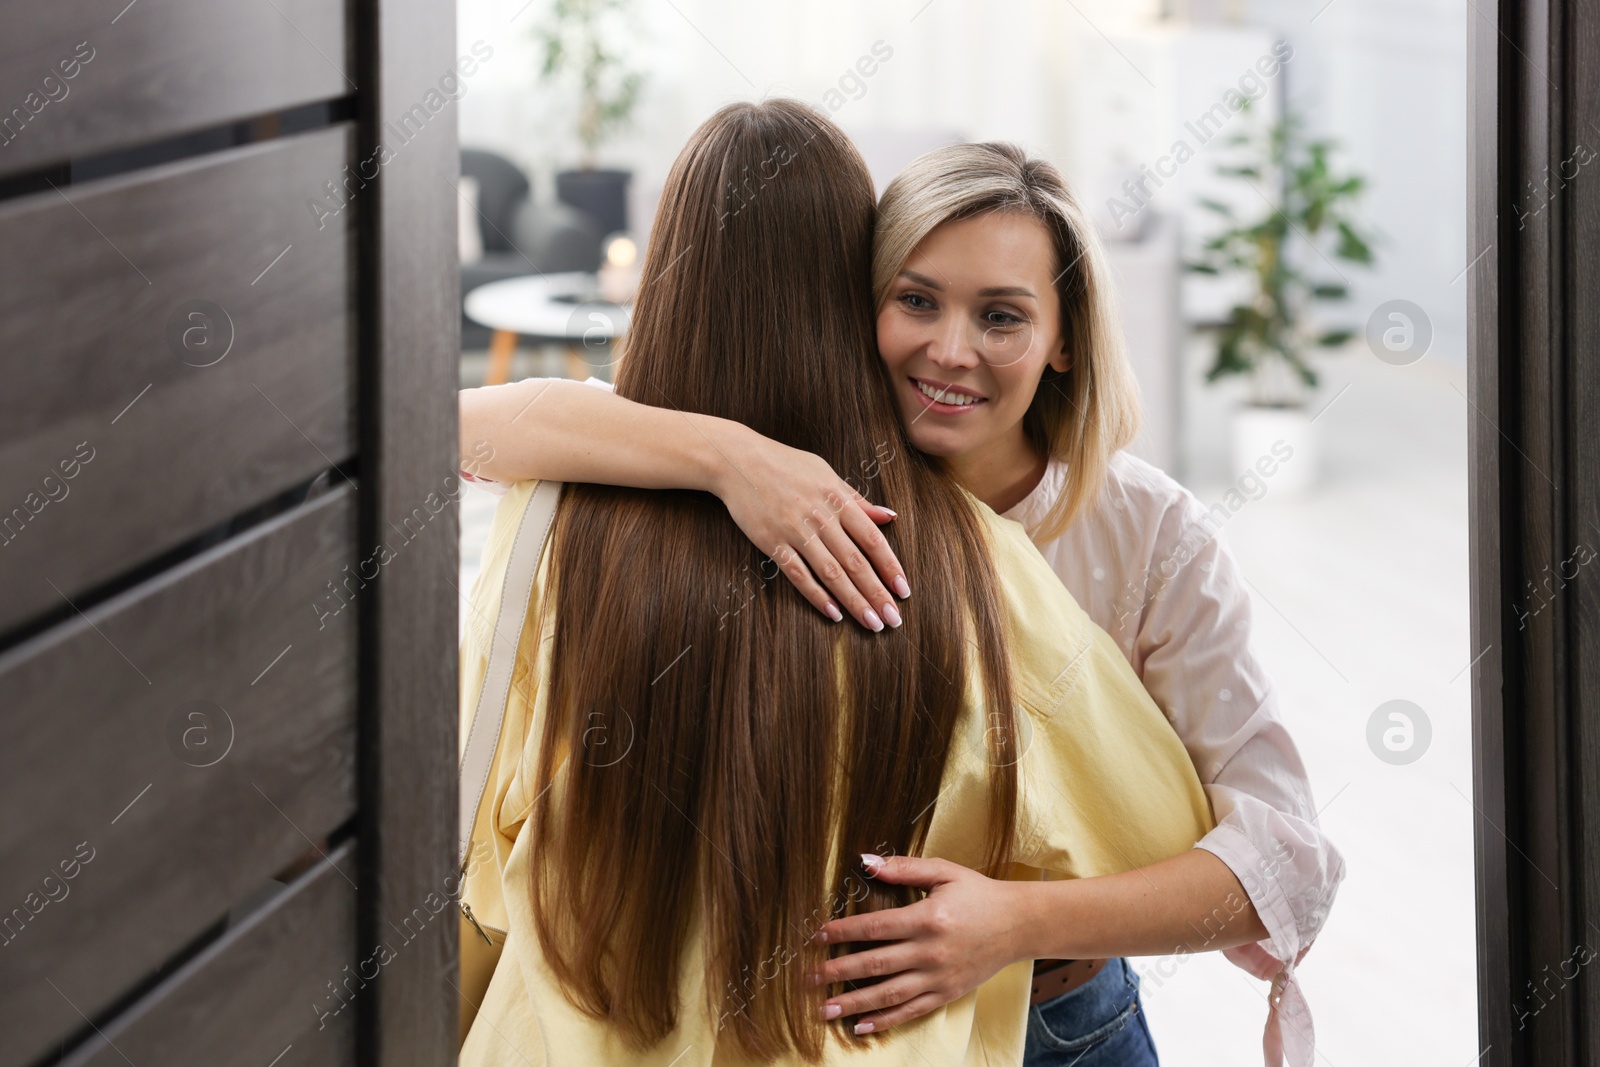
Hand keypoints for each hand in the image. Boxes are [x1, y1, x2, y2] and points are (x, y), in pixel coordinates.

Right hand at [708, 426, 909, 630]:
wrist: (738, 461)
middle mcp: (821, 517)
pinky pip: (798, 575)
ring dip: (854, 601)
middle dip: (877, 593)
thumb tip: (889, 516)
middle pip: (855, 562)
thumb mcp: (826, 473)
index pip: (872, 539)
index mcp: (837, 499)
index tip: (903, 590)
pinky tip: (833, 613)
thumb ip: (857, 499)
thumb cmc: (785, 465)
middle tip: (893, 619)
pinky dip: (817, 596)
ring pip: (831, 573)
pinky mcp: (773, 543)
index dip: (890, 567)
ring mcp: (796, 531)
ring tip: (872, 623)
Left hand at [811, 855, 1028, 1033]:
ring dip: (854, 1002)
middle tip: (808, 978)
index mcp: (927, 919)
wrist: (1018, 924)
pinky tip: (861, 1026)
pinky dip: (885, 1021)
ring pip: (889, 994)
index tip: (816, 936)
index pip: (875, 927)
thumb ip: (903, 868)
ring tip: (824, 1009)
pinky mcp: (946, 994)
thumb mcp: (944, 872)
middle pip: (875, 964)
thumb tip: (865, 861)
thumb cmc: (978, 894)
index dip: (842, 932)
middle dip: (838, 971)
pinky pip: (911, 1011)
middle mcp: (930, 952)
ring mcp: (938, 977)